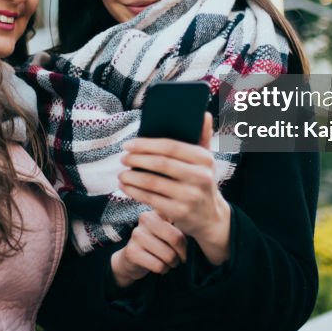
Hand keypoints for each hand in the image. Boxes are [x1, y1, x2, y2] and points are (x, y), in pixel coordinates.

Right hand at [110, 210, 186, 288]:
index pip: (180, 221)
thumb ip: (181, 227)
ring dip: (172, 263)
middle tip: (179, 257)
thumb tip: (196, 229)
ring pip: (169, 255)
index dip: (186, 239)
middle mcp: (145, 218)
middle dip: (181, 253)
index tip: (184, 246)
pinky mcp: (132, 251)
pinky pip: (159, 266)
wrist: (133, 258)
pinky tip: (158, 265)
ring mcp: (137, 234)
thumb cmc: (158, 243)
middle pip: (176, 238)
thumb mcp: (169, 232)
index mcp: (157, 211)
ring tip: (167, 261)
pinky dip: (163, 269)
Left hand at [119, 113, 231, 264]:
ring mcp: (191, 196)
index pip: (171, 146)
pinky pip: (151, 199)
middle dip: (137, 159)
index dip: (146, 144)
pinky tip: (125, 187)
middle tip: (123, 158)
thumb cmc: (201, 181)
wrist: (210, 217)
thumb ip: (203, 136)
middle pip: (160, 164)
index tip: (129, 144)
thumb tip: (204, 113)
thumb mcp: (206, 160)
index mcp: (204, 159)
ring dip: (132, 177)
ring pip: (153, 183)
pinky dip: (134, 192)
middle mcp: (200, 177)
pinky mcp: (180, 213)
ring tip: (121, 173)